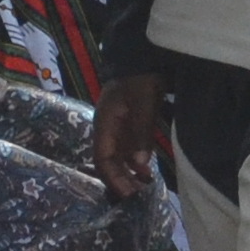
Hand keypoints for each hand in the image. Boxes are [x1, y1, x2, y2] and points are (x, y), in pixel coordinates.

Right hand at [91, 70, 167, 200]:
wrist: (143, 55)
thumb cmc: (141, 78)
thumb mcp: (143, 103)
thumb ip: (141, 132)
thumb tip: (139, 165)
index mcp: (105, 124)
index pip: (102, 158)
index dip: (112, 177)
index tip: (127, 193)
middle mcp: (108, 128)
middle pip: (109, 160)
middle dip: (120, 179)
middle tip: (137, 196)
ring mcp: (118, 126)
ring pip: (119, 156)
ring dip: (129, 172)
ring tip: (144, 186)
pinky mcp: (129, 123)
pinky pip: (128, 147)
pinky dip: (136, 160)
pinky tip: (147, 170)